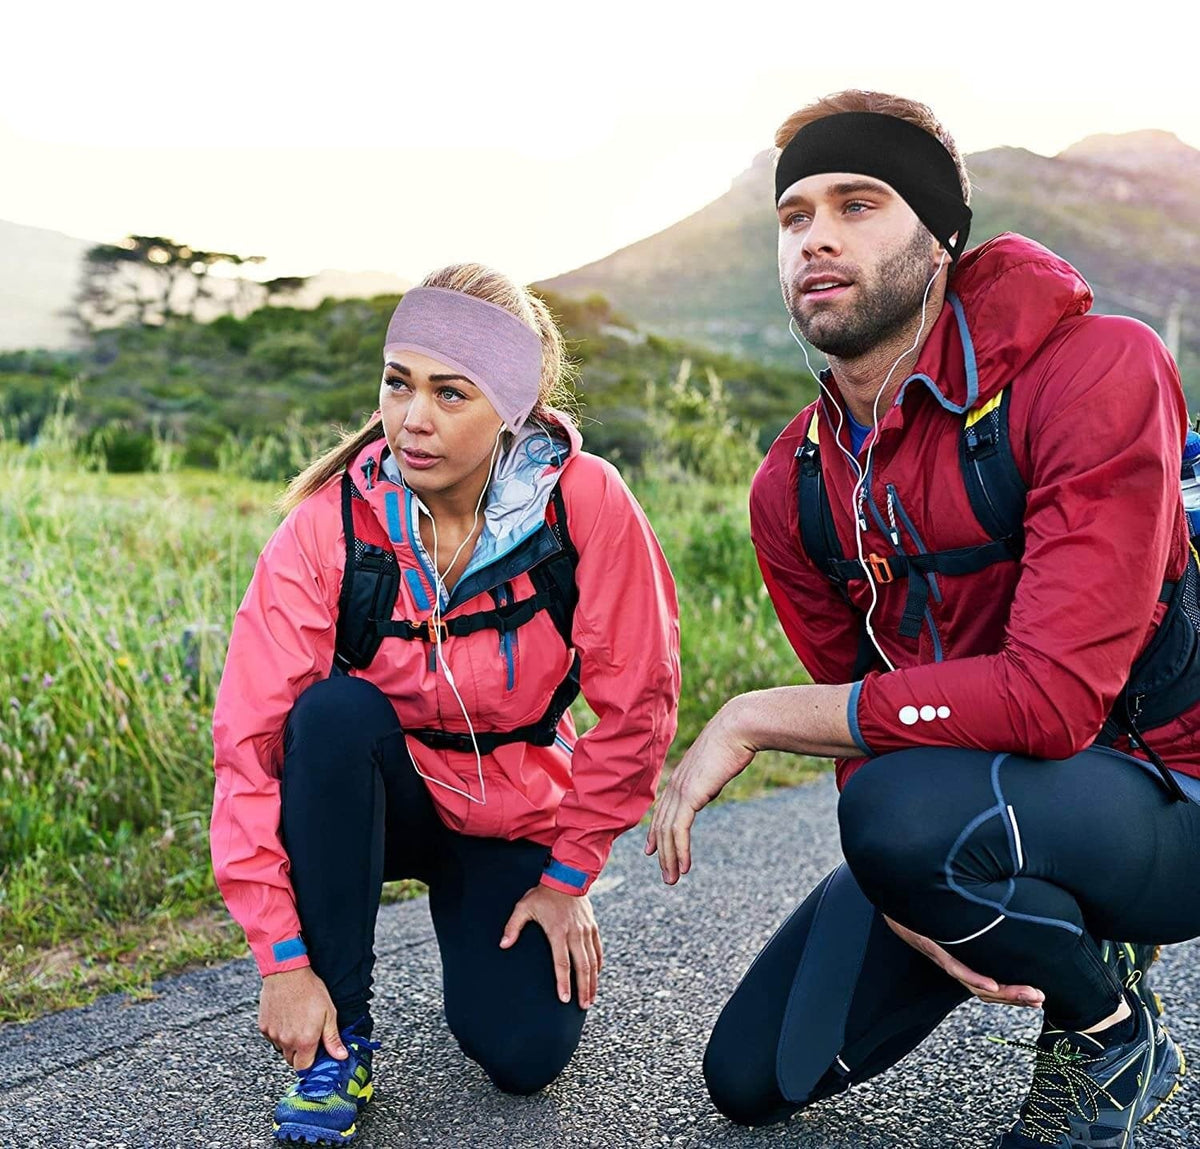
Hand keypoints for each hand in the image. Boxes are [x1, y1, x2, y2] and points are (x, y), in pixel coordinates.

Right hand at [258, 966, 347, 1068]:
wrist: (287, 972)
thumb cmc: (310, 990)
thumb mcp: (329, 1012)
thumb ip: (333, 1038)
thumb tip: (341, 1056)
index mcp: (305, 1041)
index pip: (304, 1067)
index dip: (311, 1061)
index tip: (315, 1052)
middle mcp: (287, 1042)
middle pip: (292, 1060)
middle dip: (300, 1053)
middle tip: (307, 1034)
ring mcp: (273, 1035)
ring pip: (281, 1048)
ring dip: (289, 1042)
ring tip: (297, 1021)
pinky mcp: (264, 1027)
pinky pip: (272, 1037)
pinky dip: (278, 1032)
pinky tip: (286, 1016)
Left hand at [500, 885, 602, 1007]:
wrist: (567, 876)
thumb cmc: (543, 894)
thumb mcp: (524, 907)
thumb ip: (513, 926)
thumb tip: (503, 945)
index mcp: (558, 932)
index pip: (562, 963)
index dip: (563, 982)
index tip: (565, 999)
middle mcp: (575, 934)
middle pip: (582, 966)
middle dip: (583, 989)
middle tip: (583, 1007)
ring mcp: (586, 931)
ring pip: (593, 961)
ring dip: (592, 981)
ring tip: (590, 999)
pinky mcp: (592, 927)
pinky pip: (598, 949)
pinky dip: (598, 964)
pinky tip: (596, 976)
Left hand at [644, 699, 755, 883]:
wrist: (736, 728)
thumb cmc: (733, 741)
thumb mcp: (716, 763)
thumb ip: (709, 775)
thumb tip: (712, 780)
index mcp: (681, 778)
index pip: (662, 811)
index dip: (656, 833)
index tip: (652, 850)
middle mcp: (676, 785)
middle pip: (661, 826)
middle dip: (662, 853)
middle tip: (665, 875)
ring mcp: (681, 790)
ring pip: (668, 833)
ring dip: (670, 859)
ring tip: (672, 879)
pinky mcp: (690, 795)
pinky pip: (680, 830)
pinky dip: (680, 851)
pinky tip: (684, 866)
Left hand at [884, 916, 1044, 1007]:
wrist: (890, 895)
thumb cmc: (922, 907)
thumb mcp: (954, 915)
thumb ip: (978, 920)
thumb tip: (1009, 914)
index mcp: (959, 957)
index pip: (991, 983)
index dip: (1015, 994)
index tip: (1039, 998)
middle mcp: (953, 962)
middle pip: (987, 990)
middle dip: (1017, 998)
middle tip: (1040, 999)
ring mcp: (944, 955)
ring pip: (975, 985)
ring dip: (1005, 993)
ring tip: (1030, 995)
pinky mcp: (932, 946)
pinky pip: (954, 965)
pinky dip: (973, 977)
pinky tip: (992, 984)